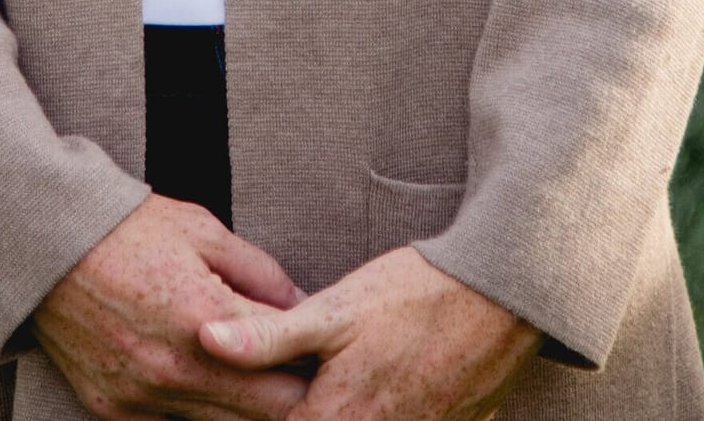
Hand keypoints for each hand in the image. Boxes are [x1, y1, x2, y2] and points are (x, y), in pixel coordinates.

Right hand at [33, 191, 312, 419]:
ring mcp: (144, 396)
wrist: (47, 246)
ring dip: (243, 406)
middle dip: (288, 393)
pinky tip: (203, 385)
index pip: (287, 363)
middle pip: (264, 412)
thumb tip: (301, 304)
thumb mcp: (203, 231)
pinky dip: (195, 413)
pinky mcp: (115, 411)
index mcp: (205, 317)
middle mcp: (176, 368)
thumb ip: (259, 272)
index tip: (321, 350)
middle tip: (296, 372)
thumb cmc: (129, 229)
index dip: (311, 359)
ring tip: (251, 377)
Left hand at [197, 247, 540, 420]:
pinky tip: (390, 383)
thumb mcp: (334, 308)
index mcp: (337, 419)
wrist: (497, 294)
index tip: (246, 397)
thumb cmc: (412, 294)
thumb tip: (206, 340)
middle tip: (317, 375)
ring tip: (346, 381)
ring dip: (346, 411)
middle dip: (300, 410)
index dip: (254, 415)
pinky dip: (390, 412)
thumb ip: (269, 336)